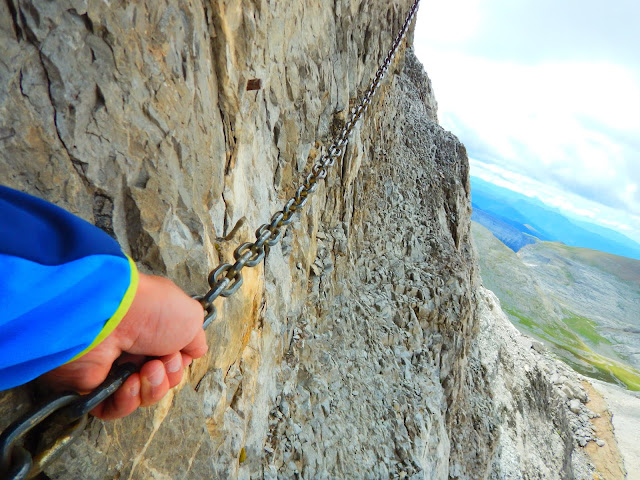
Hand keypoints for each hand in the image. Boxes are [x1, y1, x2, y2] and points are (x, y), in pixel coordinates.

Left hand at [41, 273, 207, 419]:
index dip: (180, 363)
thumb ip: (197, 340)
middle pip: (161, 381)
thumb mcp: (191, 316)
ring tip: (146, 371)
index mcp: (155, 331)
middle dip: (168, 376)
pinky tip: (129, 383)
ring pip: (142, 396)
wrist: (111, 313)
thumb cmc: (150, 309)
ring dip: (152, 388)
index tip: (178, 354)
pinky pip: (114, 408)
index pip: (173, 360)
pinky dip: (128, 401)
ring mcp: (113, 367)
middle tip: (161, 362)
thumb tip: (195, 352)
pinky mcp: (91, 386)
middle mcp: (134, 348)